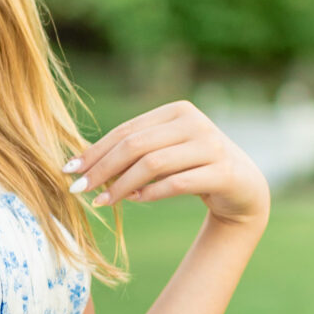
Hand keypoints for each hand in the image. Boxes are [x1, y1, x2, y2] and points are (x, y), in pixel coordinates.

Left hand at [65, 99, 270, 227]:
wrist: (244, 189)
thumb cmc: (195, 169)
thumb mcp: (164, 153)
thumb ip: (134, 151)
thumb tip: (83, 163)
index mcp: (178, 111)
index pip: (126, 130)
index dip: (95, 150)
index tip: (69, 169)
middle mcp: (195, 123)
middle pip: (136, 145)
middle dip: (102, 168)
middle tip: (78, 189)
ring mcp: (212, 146)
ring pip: (153, 164)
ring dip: (121, 185)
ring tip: (101, 202)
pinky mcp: (223, 172)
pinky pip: (176, 183)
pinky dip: (149, 194)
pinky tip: (133, 200)